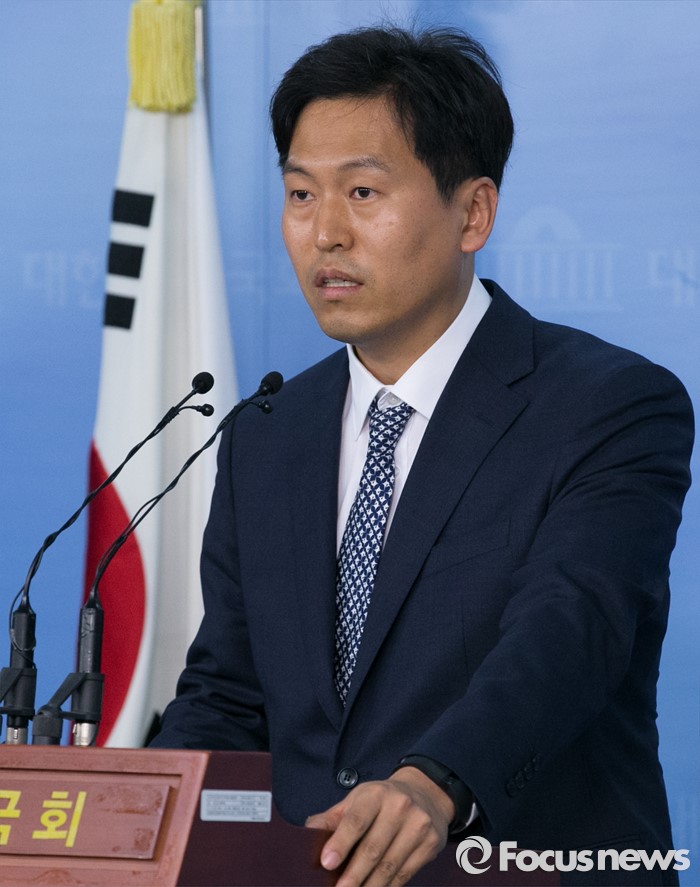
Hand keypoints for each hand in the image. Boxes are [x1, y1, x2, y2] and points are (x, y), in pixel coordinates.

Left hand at [305, 766, 453, 885]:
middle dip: (354, 875)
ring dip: (370, 886)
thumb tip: (306, 834)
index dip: (341, 842)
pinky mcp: (431, 844)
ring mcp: (418, 825)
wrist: (426, 794)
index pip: (356, 820)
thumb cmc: (383, 800)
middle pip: (373, 848)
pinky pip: (405, 873)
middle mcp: (399, 807)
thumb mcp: (357, 799)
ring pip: (390, 865)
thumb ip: (332, 818)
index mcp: (376, 794)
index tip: (327, 862)